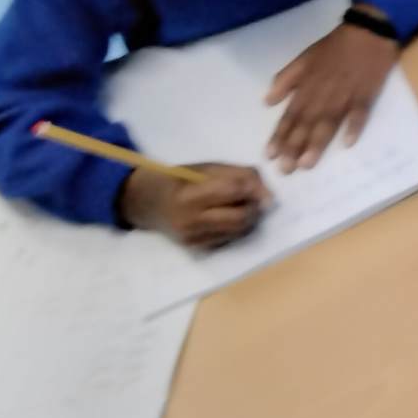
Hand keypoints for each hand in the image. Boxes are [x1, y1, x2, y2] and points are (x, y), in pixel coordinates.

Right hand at [120, 162, 270, 249]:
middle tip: (255, 198)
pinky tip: (228, 217)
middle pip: (240, 217)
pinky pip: (230, 239)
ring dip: (250, 218)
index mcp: (189, 195)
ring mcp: (194, 239)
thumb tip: (268, 195)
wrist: (148, 203)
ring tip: (242, 206)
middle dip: (255, 207)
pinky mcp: (197, 249)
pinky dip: (237, 228)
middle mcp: (190, 221)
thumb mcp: (208, 168)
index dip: (255, 189)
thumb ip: (239, 175)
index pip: (234, 192)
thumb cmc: (181, 180)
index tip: (261, 187)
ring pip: (239, 231)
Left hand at [265, 17, 399, 172]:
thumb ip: (286, 79)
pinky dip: (354, 126)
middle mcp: (323, 92)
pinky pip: (360, 112)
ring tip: (307, 164)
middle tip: (286, 170)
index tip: (271, 156)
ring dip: (317, 143)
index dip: (280, 135)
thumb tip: (268, 101)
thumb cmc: (335, 46)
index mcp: (307, 85)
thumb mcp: (305, 57)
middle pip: (307, 123)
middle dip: (294, 147)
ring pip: (328, 121)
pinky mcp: (367, 93)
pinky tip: (348, 143)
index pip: (291, 114)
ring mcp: (346, 93)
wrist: (368, 30)